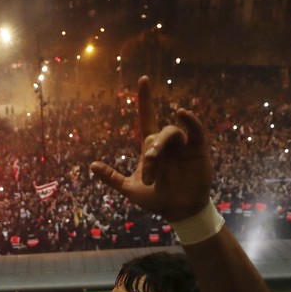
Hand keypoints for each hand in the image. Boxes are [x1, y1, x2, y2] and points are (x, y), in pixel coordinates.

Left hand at [89, 75, 212, 221]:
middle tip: (149, 172)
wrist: (178, 211)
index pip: (147, 117)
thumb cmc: (156, 199)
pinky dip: (190, 121)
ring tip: (157, 163)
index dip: (145, 100)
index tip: (143, 79)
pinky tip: (182, 114)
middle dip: (152, 151)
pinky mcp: (198, 150)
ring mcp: (183, 146)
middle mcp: (167, 144)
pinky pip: (196, 131)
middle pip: (157, 134)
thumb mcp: (129, 189)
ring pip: (171, 133)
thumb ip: (111, 178)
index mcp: (151, 149)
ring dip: (162, 146)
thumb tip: (92, 165)